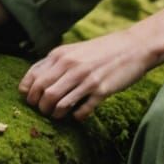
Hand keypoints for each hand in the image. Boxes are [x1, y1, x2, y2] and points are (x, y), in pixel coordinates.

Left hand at [20, 29, 154, 121]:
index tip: (32, 100)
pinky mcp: (101, 90)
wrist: (135, 46)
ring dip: (55, 114)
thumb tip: (34, 81)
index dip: (28, 94)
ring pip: (58, 104)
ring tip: (59, 115)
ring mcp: (86, 79)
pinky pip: (81, 111)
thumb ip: (56, 63)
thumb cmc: (103, 50)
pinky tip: (78, 115)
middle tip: (44, 110)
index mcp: (61, 55)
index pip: (32, 78)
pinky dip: (76, 117)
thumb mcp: (75, 50)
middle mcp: (71, 66)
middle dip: (40, 107)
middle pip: (43, 93)